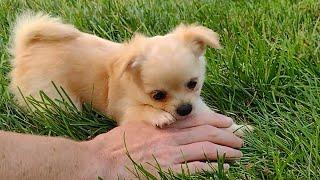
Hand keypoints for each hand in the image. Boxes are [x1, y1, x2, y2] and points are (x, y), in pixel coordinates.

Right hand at [83, 111, 242, 178]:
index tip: (227, 123)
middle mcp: (168, 138)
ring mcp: (169, 155)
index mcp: (162, 127)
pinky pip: (194, 169)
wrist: (99, 162)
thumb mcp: (136, 128)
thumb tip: (167, 124)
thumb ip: (154, 125)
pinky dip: (210, 167)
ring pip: (204, 149)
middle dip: (225, 136)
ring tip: (237, 153)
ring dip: (223, 151)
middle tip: (239, 139)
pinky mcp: (166, 171)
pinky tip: (222, 168)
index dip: (214, 121)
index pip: (194, 121)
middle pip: (204, 134)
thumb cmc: (114, 146)